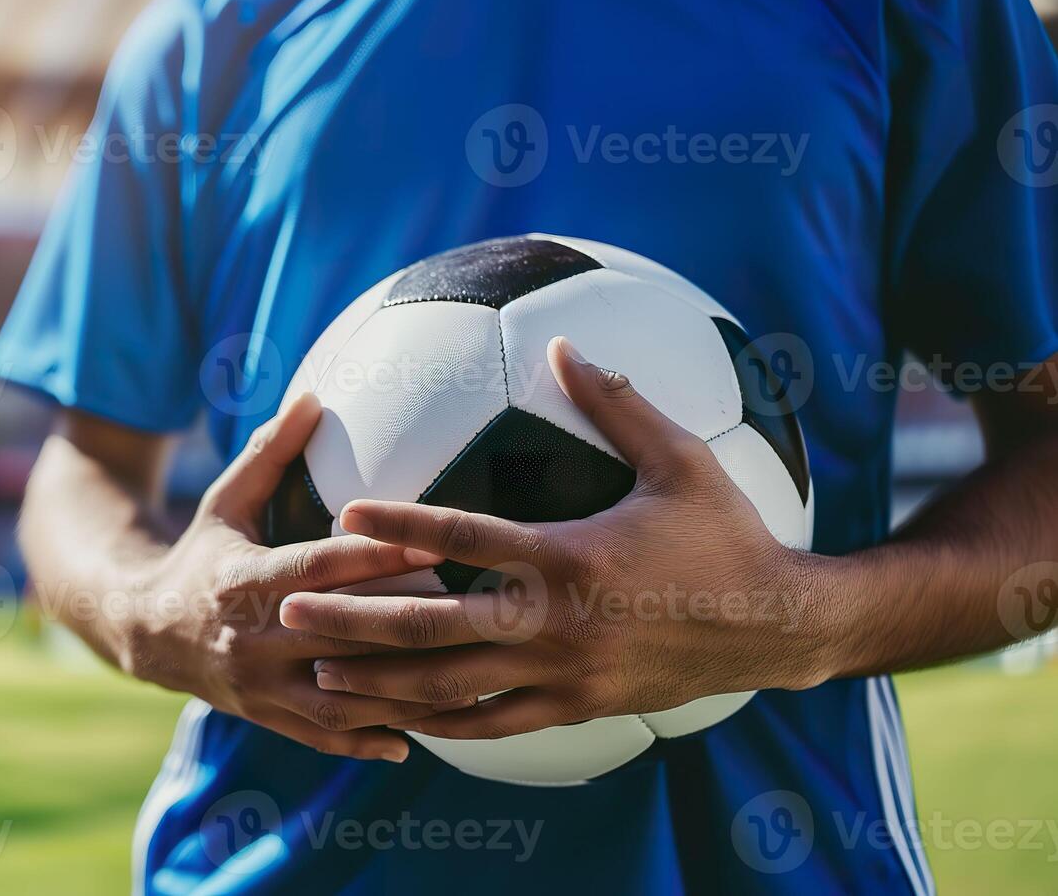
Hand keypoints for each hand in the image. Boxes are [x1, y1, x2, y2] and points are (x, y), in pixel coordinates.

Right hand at [124, 393, 451, 762]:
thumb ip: (269, 452)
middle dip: (410, 629)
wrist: (145, 631)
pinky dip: (368, 741)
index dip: (381, 557)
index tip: (440, 541)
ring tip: (463, 685)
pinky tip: (417, 739)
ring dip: (403, 695)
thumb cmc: (201, 554)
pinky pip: (324, 736)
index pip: (324, 568)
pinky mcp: (267, 716)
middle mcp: (254, 639)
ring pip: (342, 698)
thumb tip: (312, 396)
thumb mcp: (226, 500)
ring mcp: (260, 686)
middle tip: (478, 615)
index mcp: (246, 579)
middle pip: (344, 638)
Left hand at [275, 337, 833, 740]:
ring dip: (378, 683)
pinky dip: (439, 725)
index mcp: (570, 556)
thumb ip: (618, 401)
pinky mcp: (577, 710)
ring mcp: (562, 674)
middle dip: (353, 619)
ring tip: (318, 675)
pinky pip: (494, 726)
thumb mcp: (684, 458)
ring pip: (450, 689)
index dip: (401, 524)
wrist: (780, 627)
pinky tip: (397, 719)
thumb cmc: (729, 534)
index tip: (343, 511)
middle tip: (289, 607)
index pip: (466, 536)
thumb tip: (568, 342)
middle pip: (432, 626)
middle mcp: (555, 622)